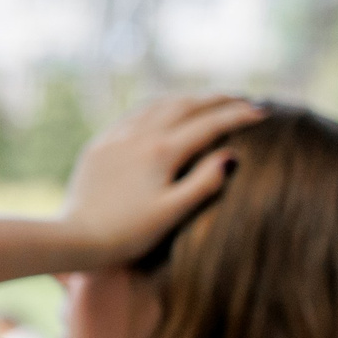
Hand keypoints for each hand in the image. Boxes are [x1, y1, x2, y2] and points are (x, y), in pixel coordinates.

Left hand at [61, 95, 263, 263]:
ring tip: (208, 101)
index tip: (262, 112)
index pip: (209, 124)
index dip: (238, 116)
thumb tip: (230, 155)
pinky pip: (135, 114)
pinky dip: (160, 107)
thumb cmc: (128, 233)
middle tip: (243, 99)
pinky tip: (164, 113)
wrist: (75, 238)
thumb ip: (204, 182)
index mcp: (161, 152)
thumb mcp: (173, 212)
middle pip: (185, 105)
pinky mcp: (100, 145)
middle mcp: (138, 136)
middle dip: (217, 99)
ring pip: (158, 104)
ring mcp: (116, 137)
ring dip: (188, 99)